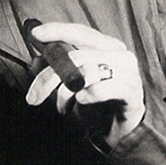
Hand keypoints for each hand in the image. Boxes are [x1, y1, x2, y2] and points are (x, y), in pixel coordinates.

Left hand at [24, 22, 144, 148]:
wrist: (117, 133)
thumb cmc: (94, 106)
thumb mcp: (68, 87)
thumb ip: (54, 72)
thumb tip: (36, 60)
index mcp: (105, 47)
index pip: (79, 32)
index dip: (57, 31)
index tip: (34, 33)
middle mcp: (119, 55)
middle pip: (76, 57)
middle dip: (48, 77)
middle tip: (33, 98)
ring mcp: (129, 72)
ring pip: (88, 72)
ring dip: (66, 93)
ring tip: (61, 108)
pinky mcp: (132, 92)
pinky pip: (107, 88)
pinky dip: (90, 94)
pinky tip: (81, 100)